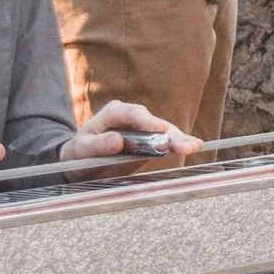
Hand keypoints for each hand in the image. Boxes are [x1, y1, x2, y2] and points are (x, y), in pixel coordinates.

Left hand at [60, 100, 202, 164]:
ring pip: (164, 131)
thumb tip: (117, 140)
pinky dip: (179, 143)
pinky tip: (194, 145)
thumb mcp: (81, 150)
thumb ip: (98, 145)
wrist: (80, 161)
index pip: (133, 113)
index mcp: (113, 112)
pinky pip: (166, 139)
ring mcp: (143, 127)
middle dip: (170, 133)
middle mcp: (132, 116)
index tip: (160, 130)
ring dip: (179, 139)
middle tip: (183, 144)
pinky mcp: (150, 139)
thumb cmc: (78, 154)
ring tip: (193, 147)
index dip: (148, 121)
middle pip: (154, 122)